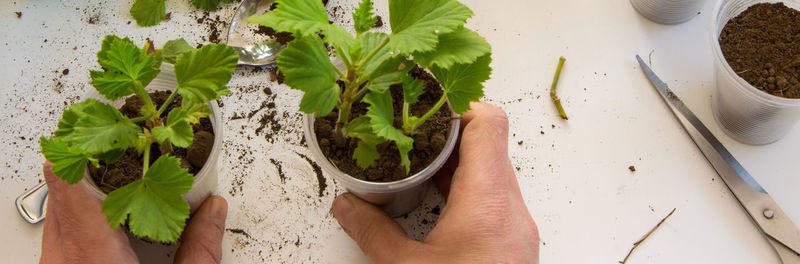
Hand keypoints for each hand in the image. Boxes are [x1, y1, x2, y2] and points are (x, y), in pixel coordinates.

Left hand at [39, 162, 227, 263]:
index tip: (106, 129)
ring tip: (117, 179)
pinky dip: (79, 217)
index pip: (70, 183)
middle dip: (93, 166)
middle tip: (121, 150)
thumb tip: (214, 210)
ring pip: (58, 212)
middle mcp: (63, 258)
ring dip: (84, 192)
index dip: (85, 148)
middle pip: (62, 191)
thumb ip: (199, 249)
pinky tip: (106, 217)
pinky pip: (58, 234)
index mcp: (92, 255)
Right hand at [331, 102, 539, 262]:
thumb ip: (373, 233)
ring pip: (492, 171)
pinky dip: (465, 188)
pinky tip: (435, 200)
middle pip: (489, 144)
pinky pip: (494, 197)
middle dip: (445, 135)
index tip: (423, 106)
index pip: (488, 123)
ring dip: (455, 163)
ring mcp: (517, 227)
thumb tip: (347, 207)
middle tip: (409, 133)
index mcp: (489, 203)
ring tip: (416, 164)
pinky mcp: (514, 244)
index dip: (456, 104)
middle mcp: (512, 209)